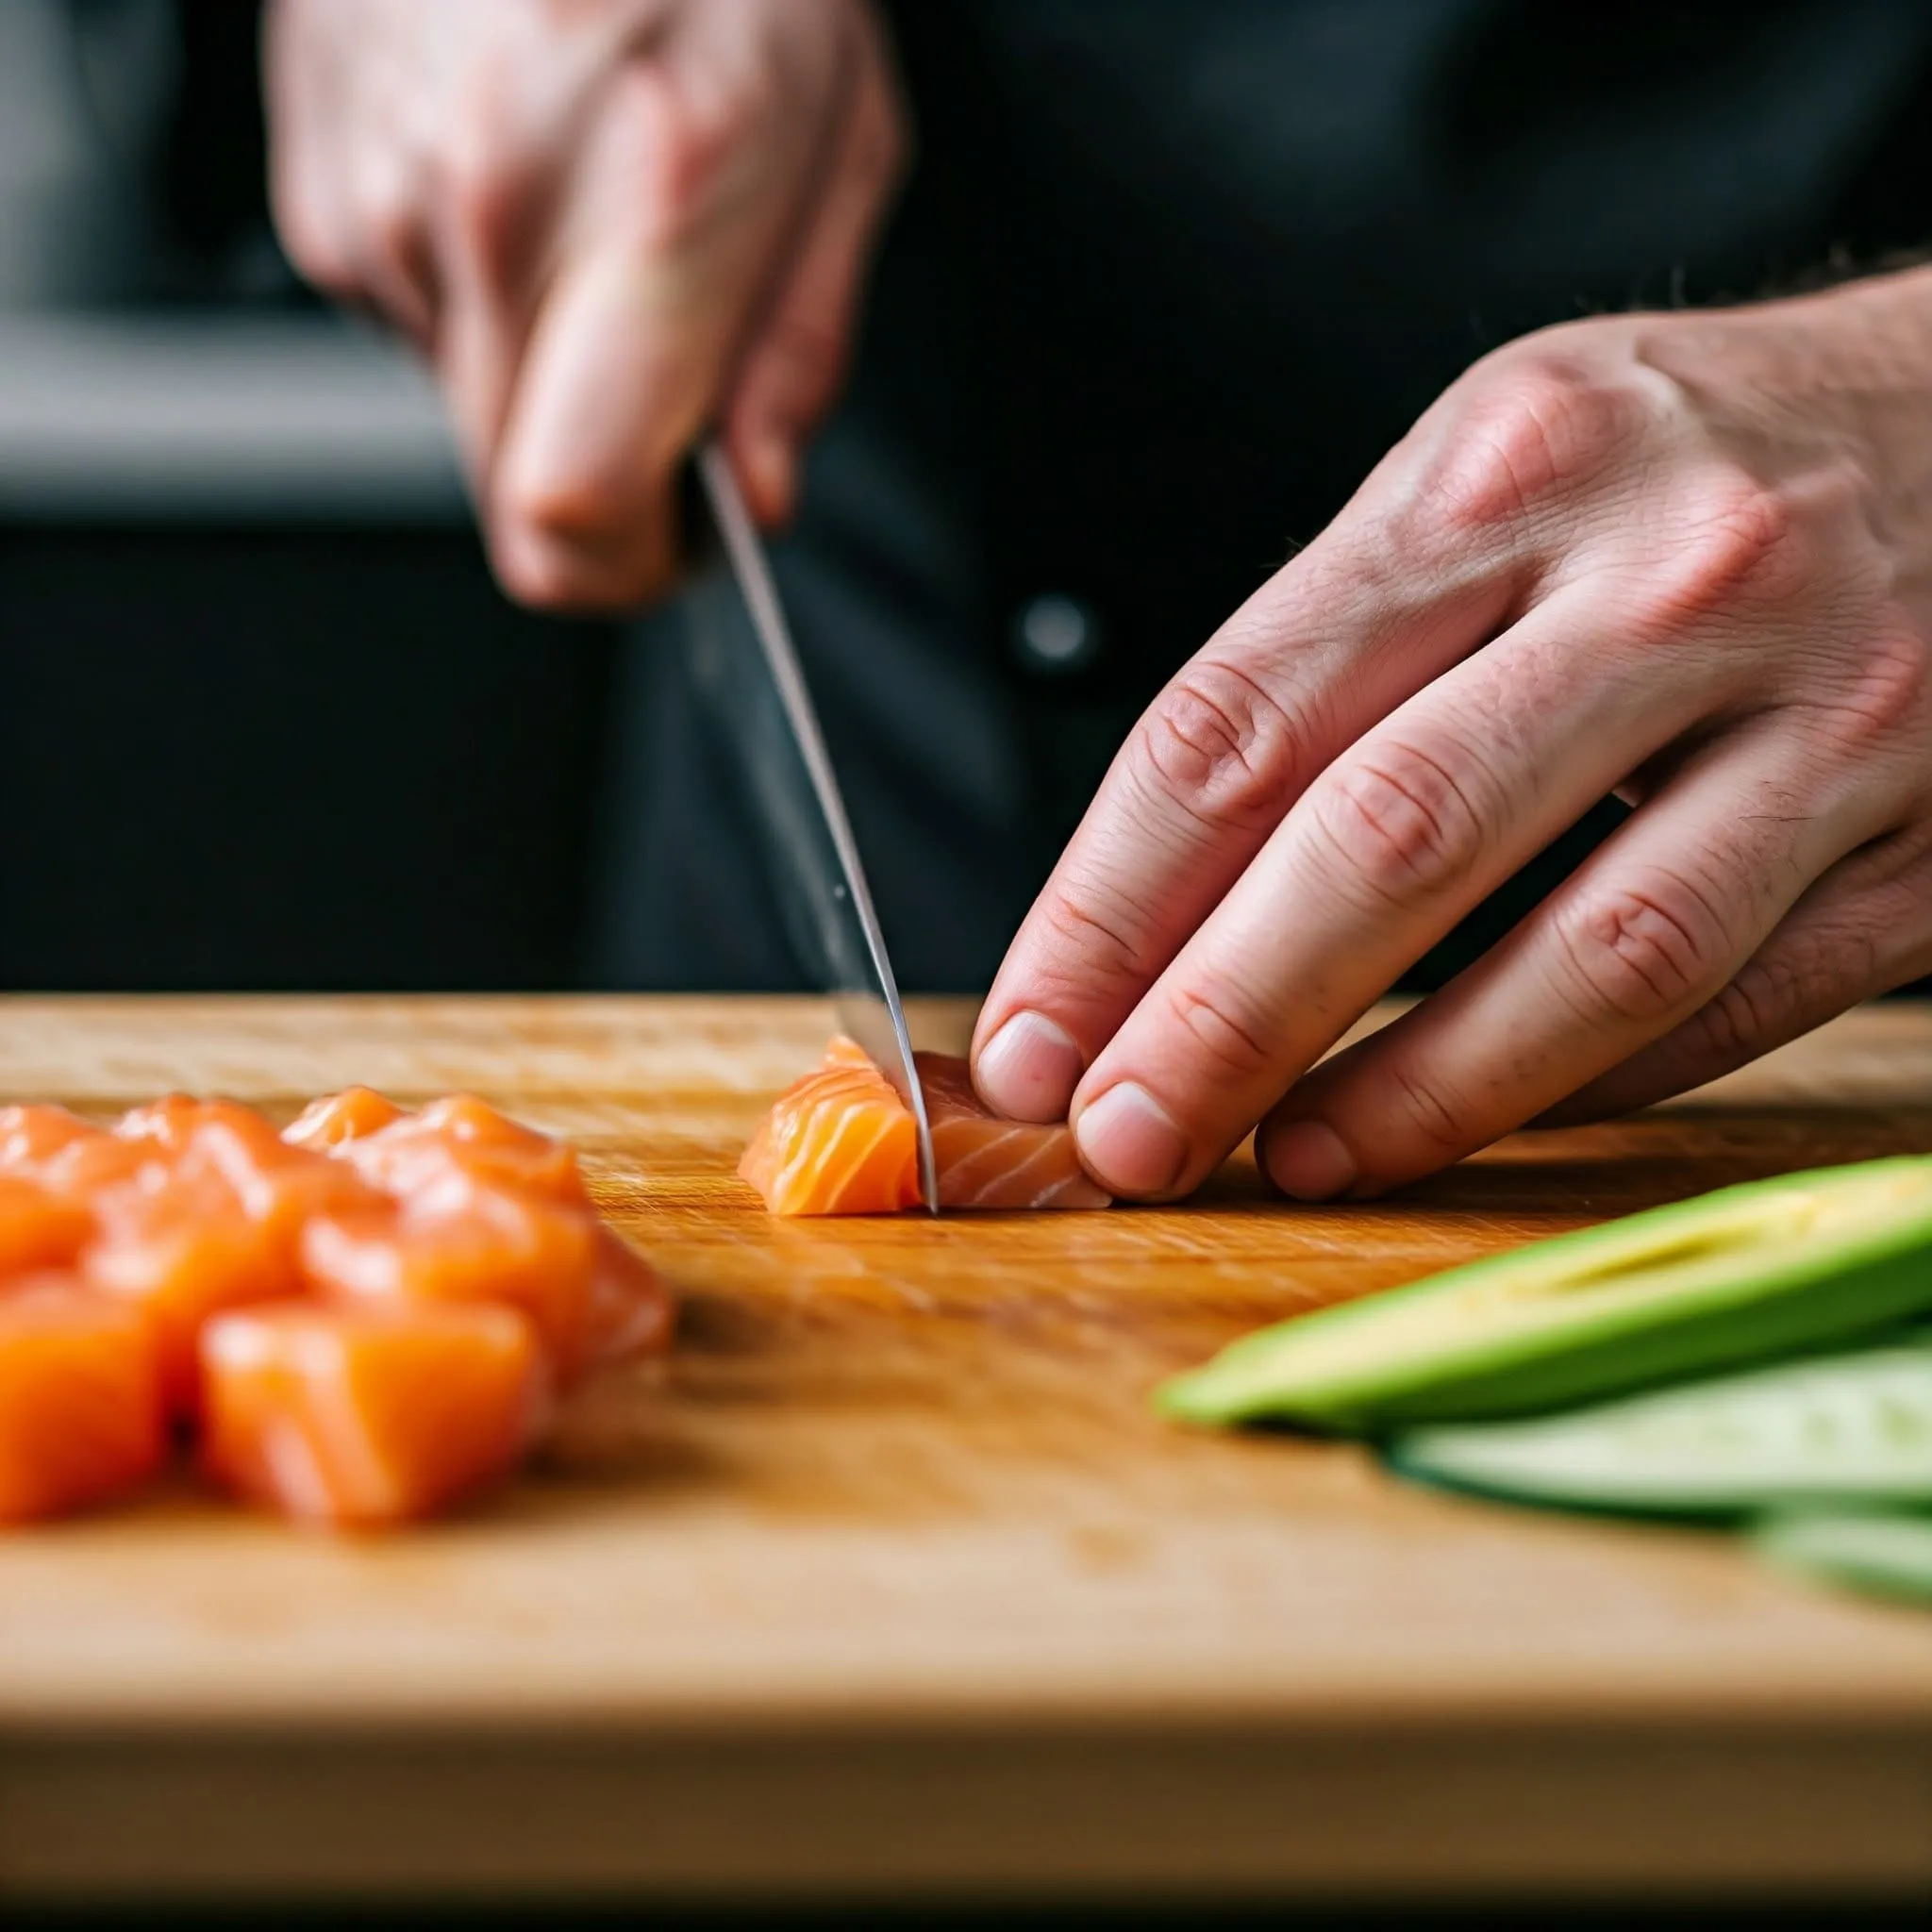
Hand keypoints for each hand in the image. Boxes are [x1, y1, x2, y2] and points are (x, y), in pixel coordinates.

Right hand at [265, 0, 906, 608]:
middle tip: (672, 389)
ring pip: (467, 414)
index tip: (681, 547)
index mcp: (651, 199)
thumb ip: (797, 349)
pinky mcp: (324, 191)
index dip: (633, 570)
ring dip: (549, 374)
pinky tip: (528, 183)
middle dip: (605, 483)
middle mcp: (493, 209)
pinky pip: (417, 326)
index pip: (576, 516)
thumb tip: (748, 491)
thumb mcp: (843, 139)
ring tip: (605, 226)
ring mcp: (386, 200)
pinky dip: (484, 296)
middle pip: (512, 498)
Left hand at [972, 270, 1931, 1201]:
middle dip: (1220, 1020)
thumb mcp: (1502, 473)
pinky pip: (1725, 999)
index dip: (1107, 906)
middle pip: (1386, 840)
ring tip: (1287, 1159)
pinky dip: (1575, 1083)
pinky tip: (1466, 1122)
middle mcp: (1668, 575)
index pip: (1240, 720)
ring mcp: (1824, 709)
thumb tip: (1156, 897)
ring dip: (1408, 1090)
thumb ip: (1343, 654)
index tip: (1033, 1035)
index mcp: (1504, 468)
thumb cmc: (1697, 465)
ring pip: (1583, 954)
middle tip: (1121, 1134)